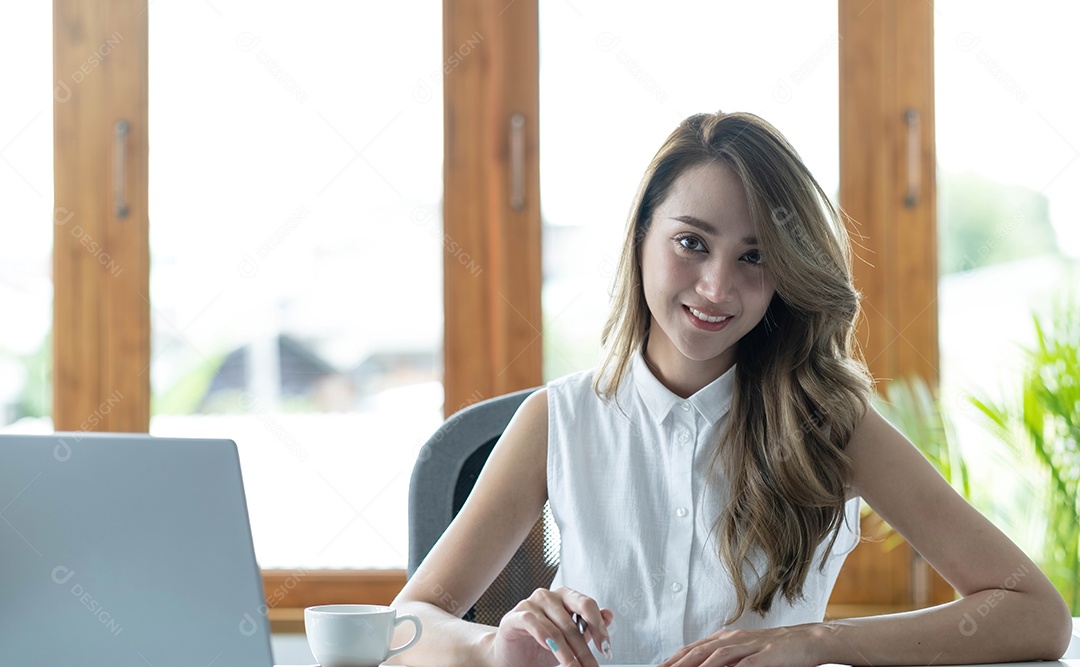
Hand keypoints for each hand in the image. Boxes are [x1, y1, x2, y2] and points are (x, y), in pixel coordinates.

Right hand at [490, 586, 613, 666]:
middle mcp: (548, 596)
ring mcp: (530, 604)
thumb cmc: (541, 646)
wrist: (513, 657)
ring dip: (567, 653)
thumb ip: (589, 627)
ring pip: (555, 628)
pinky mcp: (514, 616)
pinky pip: (532, 623)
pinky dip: (544, 636)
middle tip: (591, 666)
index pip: (587, 605)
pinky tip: (550, 649)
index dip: (599, 627)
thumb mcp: (571, 639)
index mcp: (564, 597)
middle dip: (584, 648)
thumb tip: (608, 615)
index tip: (606, 649)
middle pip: (572, 620)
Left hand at [659, 623, 829, 666]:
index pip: (694, 647)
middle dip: (679, 663)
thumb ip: (725, 659)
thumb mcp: (745, 651)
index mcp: (727, 637)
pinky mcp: (766, 656)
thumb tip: (704, 666)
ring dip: (698, 666)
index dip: (675, 657)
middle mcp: (734, 639)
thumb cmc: (775, 649)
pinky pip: (745, 665)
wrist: (807, 640)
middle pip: (700, 650)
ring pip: (718, 656)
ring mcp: (750, 646)